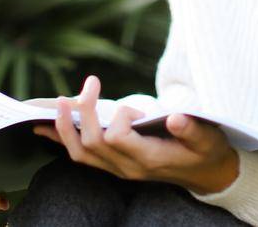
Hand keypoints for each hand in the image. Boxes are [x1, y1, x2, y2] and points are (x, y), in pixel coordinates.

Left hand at [36, 74, 239, 194]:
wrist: (205, 174)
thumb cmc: (207, 151)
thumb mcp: (208, 138)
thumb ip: (192, 129)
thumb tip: (175, 116)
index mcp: (149, 159)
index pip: (117, 138)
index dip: (118, 117)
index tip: (133, 106)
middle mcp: (128, 168)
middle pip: (92, 144)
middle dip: (85, 112)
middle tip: (90, 83)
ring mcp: (119, 169)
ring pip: (81, 153)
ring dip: (66, 128)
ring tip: (59, 103)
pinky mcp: (115, 165)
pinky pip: (83, 156)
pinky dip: (65, 140)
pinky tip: (48, 127)